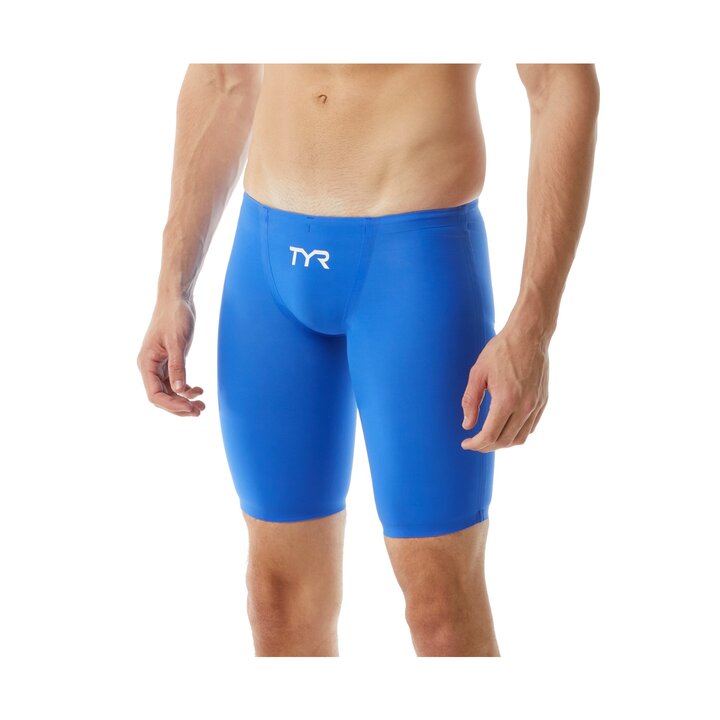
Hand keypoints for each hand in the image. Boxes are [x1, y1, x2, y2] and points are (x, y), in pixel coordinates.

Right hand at [137, 296, 205, 416]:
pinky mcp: (170, 361)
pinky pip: (175, 382)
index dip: (171, 405)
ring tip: (202, 406)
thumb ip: (178, 367)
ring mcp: (159, 365)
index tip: (189, 407)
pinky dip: (186, 389)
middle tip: (199, 411)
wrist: (177, 299)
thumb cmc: (175, 316)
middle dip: (179, 406)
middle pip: (161, 397)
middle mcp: (150, 367)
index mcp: (146, 363)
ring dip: (184, 400)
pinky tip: (199, 390)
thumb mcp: (177, 342)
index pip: (154, 395)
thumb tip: (180, 391)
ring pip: (170, 391)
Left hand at [460, 324, 548, 451]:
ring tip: (489, 438)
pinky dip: (517, 434)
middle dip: (486, 446)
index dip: (475, 444)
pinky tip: (505, 428)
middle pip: (504, 441)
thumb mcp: (478, 373)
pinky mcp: (543, 401)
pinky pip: (531, 427)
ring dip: (503, 443)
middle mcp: (524, 406)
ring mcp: (536, 405)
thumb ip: (470, 401)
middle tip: (474, 442)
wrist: (529, 335)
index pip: (490, 435)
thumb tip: (467, 425)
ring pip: (520, 438)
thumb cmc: (500, 351)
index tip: (465, 443)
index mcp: (506, 400)